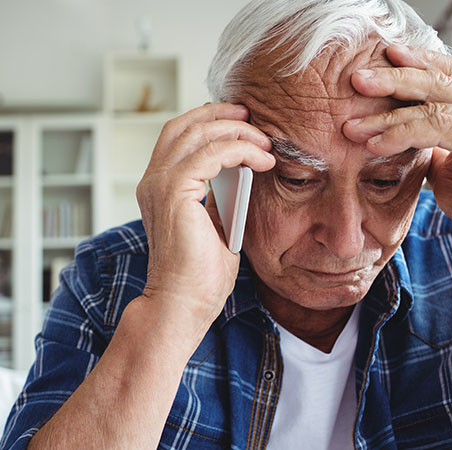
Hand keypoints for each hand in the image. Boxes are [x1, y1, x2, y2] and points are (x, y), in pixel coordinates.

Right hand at [136, 103, 274, 337]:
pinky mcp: (175, 192)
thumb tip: (242, 171)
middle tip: (252, 116)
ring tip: (265, 142)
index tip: (242, 121)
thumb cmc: (200, 274)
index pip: (179, 136)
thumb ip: (219, 195)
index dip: (209, 120)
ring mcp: (160, 184)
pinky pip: (212, 153)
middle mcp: (153, 180)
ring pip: (199, 133)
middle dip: (221, 114)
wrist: (184, 305)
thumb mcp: (214, 224)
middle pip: (184, 125)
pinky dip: (240, 149)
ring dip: (237, 131)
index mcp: (160, 186)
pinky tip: (262, 160)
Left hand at [343, 44, 451, 261]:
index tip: (381, 58)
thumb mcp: (448, 171)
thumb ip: (429, 149)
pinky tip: (376, 144)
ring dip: (386, 116)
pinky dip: (402, 134)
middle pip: (435, 80)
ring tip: (352, 127)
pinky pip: (438, 128)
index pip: (446, 74)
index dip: (416, 61)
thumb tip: (399, 142)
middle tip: (355, 79)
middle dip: (392, 77)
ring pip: (431, 104)